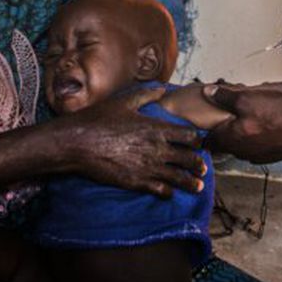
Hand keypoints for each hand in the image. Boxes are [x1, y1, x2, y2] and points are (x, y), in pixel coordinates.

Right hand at [57, 85, 205, 196]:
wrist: (78, 143)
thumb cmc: (100, 119)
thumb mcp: (124, 101)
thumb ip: (146, 95)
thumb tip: (162, 88)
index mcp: (157, 128)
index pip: (188, 136)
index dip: (197, 141)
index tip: (200, 143)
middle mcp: (157, 149)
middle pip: (188, 159)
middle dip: (198, 164)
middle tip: (203, 167)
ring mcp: (148, 167)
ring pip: (178, 178)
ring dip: (190, 182)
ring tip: (198, 186)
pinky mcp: (136, 182)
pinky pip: (160, 190)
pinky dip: (168, 192)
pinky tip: (170, 192)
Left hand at [202, 85, 281, 163]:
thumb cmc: (279, 113)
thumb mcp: (247, 98)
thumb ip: (225, 97)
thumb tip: (208, 92)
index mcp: (231, 139)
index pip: (209, 140)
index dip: (204, 131)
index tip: (201, 126)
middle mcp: (243, 152)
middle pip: (225, 144)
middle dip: (222, 132)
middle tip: (221, 120)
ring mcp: (259, 156)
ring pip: (242, 146)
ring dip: (240, 136)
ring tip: (244, 122)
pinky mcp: (274, 156)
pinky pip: (258, 148)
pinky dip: (256, 139)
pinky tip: (263, 128)